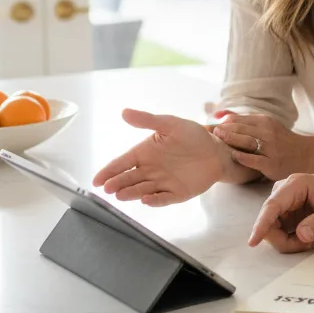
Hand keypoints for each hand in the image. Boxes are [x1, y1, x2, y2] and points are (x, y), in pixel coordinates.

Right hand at [93, 109, 236, 205]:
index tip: (96, 180)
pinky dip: (154, 200)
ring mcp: (162, 183)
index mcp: (145, 153)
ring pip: (142, 190)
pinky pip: (163, 199)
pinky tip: (147, 200)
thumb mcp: (171, 124)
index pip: (122, 163)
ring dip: (131, 193)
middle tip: (108, 188)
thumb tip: (124, 112)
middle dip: (117, 184)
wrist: (217, 150)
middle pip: (128, 179)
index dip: (108, 171)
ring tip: (120, 195)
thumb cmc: (192, 136)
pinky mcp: (176, 193)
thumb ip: (148, 120)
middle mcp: (150, 170)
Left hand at [212, 112, 313, 180]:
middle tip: (208, 134)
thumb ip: (244, 120)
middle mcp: (267, 131)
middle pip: (239, 128)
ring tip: (216, 143)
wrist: (307, 155)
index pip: (237, 119)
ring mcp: (270, 147)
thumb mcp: (267, 125)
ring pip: (245, 141)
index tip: (206, 128)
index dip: (221, 123)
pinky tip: (232, 156)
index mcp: (265, 121)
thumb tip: (219, 115)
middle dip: (221, 130)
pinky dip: (241, 157)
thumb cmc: (282, 141)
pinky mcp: (272, 163)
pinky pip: (253, 159)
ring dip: (229, 140)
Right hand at [248, 173, 313, 252]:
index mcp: (295, 185)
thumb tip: (301, 235)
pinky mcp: (287, 214)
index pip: (272, 206)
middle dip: (282, 239)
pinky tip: (306, 238)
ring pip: (273, 229)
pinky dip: (290, 240)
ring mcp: (285, 204)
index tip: (253, 241)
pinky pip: (280, 231)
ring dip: (287, 241)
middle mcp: (285, 192)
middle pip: (270, 221)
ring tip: (309, 241)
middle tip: (306, 245)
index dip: (261, 224)